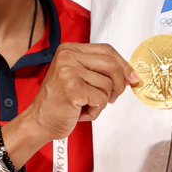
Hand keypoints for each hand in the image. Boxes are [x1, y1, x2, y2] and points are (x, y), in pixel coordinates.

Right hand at [19, 43, 137, 143]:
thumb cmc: (60, 102)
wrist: (39, 122)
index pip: (107, 50)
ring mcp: (68, 71)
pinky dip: (96, 110)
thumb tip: (130, 74)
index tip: (132, 77)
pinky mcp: (72, 89)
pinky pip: (101, 99)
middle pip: (111, 64)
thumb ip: (99, 70)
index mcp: (69, 49)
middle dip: (119, 84)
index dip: (123, 64)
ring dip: (103, 101)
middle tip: (114, 98)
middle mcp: (68, 56)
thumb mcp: (77, 77)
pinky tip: (82, 112)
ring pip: (107, 84)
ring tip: (87, 106)